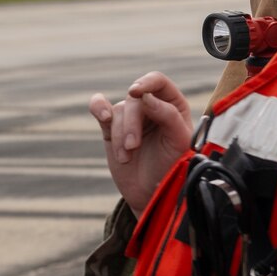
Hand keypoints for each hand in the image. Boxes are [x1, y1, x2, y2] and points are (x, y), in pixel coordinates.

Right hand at [88, 71, 194, 210]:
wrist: (152, 194)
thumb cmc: (172, 167)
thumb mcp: (178, 141)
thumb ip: (168, 115)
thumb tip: (144, 97)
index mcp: (173, 105)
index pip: (158, 82)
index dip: (147, 83)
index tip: (136, 92)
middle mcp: (151, 107)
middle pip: (134, 99)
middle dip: (131, 124)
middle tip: (133, 146)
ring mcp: (130, 117)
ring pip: (118, 111)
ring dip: (120, 135)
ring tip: (127, 157)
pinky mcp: (111, 129)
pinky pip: (99, 108)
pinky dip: (98, 108)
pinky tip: (102, 117)